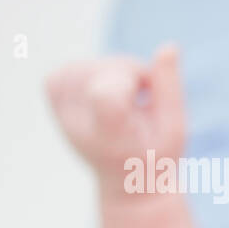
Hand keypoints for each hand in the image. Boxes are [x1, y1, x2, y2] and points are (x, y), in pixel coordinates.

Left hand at [46, 44, 184, 186]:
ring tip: (127, 99)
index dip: (134, 75)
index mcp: (110, 137)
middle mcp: (77, 125)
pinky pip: (73, 67)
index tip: (149, 89)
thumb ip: (171, 89)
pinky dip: (96, 72)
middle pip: (105, 71)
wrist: (125, 180)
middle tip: (144, 98)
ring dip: (116, 72)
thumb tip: (169, 47)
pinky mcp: (53, 94)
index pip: (105, 94)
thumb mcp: (175, 128)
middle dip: (131, 72)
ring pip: (91, 64)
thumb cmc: (155, 155)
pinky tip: (107, 93)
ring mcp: (60, 110)